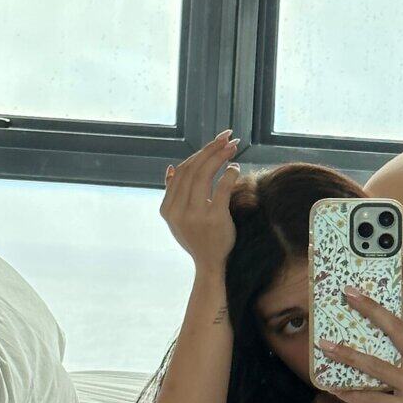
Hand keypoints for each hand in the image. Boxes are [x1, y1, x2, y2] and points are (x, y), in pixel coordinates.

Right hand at [160, 132, 241, 273]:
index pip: (182, 172)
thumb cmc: (197, 239)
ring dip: (220, 157)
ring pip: (205, 175)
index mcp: (167, 209)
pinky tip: (235, 168)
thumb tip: (170, 169)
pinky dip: (229, 174)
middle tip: (227, 138)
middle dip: (211, 150)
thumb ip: (174, 195)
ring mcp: (195, 215)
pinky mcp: (214, 218)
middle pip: (193, 169)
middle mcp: (178, 211)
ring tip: (233, 147)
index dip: (199, 153)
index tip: (215, 142)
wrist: (210, 265)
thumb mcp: (178, 219)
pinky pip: (221, 188)